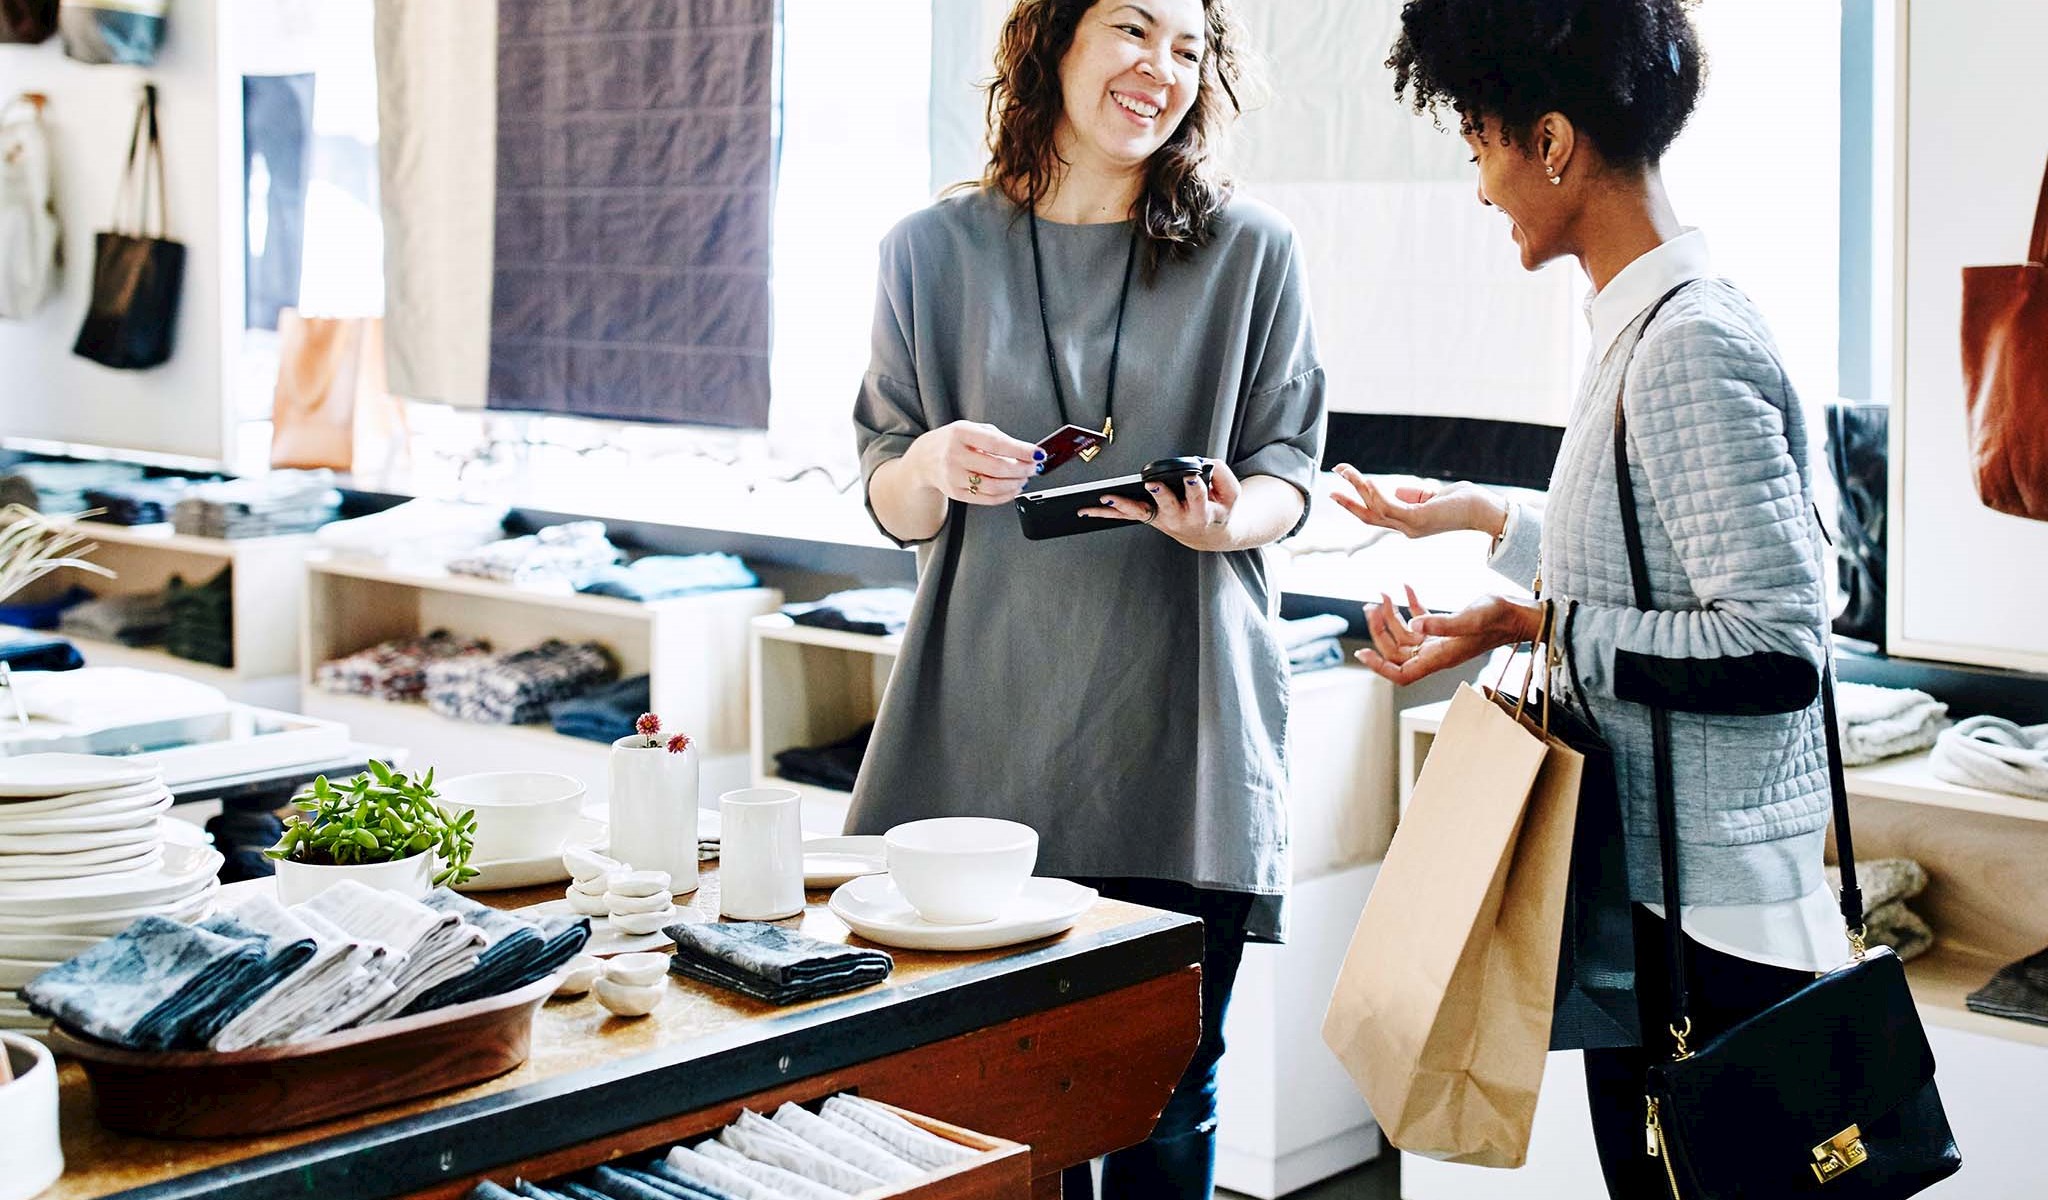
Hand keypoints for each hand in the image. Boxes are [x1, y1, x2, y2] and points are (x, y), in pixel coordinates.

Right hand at [904, 421, 1044, 505]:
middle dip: (1022, 469)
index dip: (1021, 450)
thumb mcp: (971, 429)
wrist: (924, 459)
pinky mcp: (955, 493)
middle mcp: (954, 456)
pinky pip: (987, 499)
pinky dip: (1006, 495)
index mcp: (960, 433)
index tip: (1038, 453)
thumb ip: (997, 438)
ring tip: (1024, 477)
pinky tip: (1013, 488)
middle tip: (1034, 467)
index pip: (996, 444)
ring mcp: (953, 477)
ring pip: (993, 487)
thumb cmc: (953, 441)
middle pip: (997, 468)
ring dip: (1016, 484)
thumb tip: (1025, 451)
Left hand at [1082, 459, 1241, 550]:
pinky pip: (1124, 517)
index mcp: (1202, 512)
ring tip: (1106, 498)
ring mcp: (1160, 520)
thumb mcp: (1231, 493)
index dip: (1195, 488)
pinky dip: (1105, 513)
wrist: (1208, 532)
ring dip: (1122, 506)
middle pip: (1167, 507)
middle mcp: (1178, 518)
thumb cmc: (1218, 508)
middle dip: (1160, 495)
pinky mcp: (1147, 518)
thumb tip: (1204, 464)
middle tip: (1152, 484)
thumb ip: (1222, 475)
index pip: (1200, 498)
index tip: (1191, 478)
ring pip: (1139, 514)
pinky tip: (1086, 510)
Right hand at [1330, 465, 1507, 539]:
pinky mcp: (1417, 520)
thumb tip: (1396, 490)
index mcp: (1408, 525)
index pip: (1376, 515)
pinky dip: (1375, 494)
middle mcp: (1406, 530)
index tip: (1339, 489)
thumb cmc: (1463, 500)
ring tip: (1345, 471)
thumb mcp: (1432, 495)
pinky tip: (1366, 480)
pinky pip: (1389, 507)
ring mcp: (1410, 527)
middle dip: (1347, 498)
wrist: (1484, 509)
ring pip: (1375, 509)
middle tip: (1334, 477)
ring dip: (1358, 488)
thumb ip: (1414, 494)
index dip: (1356, 503)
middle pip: (1368, 514)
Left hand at [1354, 586, 1543, 684]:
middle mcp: (1437, 653)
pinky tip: (1405, 588)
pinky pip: (1420, 621)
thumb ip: (1441, 624)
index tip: (1361, 652)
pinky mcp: (1447, 628)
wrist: (1521, 613)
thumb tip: (1412, 626)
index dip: (1379, 667)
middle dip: (1380, 631)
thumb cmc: (1500, 617)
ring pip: (1405, 636)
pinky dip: (1409, 606)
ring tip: (1382, 595)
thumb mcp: (1470, 618)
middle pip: (1397, 652)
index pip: (1401, 674)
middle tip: (1370, 606)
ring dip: (1390, 617)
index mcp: (1439, 657)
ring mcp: (1441, 641)